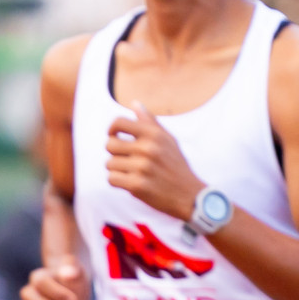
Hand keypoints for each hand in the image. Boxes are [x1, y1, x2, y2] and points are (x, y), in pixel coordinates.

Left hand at [105, 102, 202, 220]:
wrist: (190, 196)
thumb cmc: (175, 165)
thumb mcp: (168, 140)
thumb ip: (149, 122)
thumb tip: (134, 103)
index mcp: (154, 135)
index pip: (119, 122)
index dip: (112, 129)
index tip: (114, 136)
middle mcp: (148, 149)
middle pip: (109, 144)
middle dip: (115, 153)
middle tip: (128, 160)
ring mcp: (142, 167)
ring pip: (109, 163)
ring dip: (118, 169)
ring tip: (134, 173)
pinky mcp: (137, 185)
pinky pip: (111, 178)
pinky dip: (117, 182)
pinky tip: (130, 182)